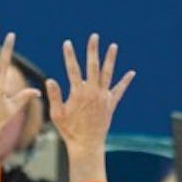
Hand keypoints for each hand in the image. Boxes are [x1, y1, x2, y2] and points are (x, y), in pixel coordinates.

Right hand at [47, 33, 134, 156]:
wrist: (86, 144)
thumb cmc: (69, 131)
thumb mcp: (57, 114)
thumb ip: (55, 96)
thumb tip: (50, 80)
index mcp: (78, 93)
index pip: (72, 69)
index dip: (69, 55)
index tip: (67, 43)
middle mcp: (93, 92)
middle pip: (93, 66)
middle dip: (93, 50)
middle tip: (94, 36)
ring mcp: (103, 98)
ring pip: (108, 74)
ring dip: (110, 59)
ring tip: (113, 46)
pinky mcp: (111, 105)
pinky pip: (119, 91)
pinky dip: (125, 82)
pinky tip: (131, 73)